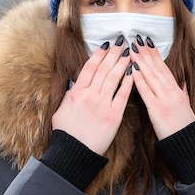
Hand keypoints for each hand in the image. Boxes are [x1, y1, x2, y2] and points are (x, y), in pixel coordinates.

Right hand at [52, 39, 132, 154]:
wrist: (74, 153)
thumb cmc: (66, 134)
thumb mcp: (61, 110)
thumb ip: (69, 95)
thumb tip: (74, 83)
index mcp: (76, 92)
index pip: (89, 68)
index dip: (98, 54)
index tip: (106, 44)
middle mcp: (90, 95)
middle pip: (104, 69)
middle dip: (113, 53)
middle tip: (121, 42)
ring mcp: (103, 104)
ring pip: (114, 78)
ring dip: (122, 63)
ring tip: (129, 52)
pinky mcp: (114, 115)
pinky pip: (123, 94)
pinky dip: (128, 81)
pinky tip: (133, 71)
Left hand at [130, 36, 194, 139]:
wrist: (189, 143)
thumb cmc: (185, 127)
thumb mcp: (187, 105)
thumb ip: (183, 91)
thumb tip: (183, 81)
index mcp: (177, 90)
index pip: (164, 68)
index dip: (155, 54)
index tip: (147, 42)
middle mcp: (171, 92)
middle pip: (156, 68)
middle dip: (146, 53)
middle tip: (136, 38)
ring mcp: (165, 100)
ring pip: (151, 76)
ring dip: (141, 61)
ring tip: (132, 48)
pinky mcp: (158, 110)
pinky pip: (147, 92)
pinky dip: (139, 80)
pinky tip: (133, 70)